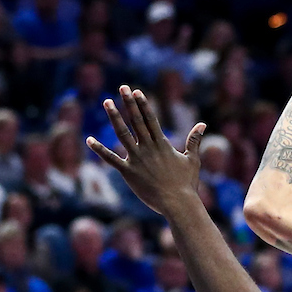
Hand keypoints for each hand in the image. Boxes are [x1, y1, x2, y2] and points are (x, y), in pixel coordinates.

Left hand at [88, 86, 206, 217]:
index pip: (150, 118)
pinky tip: (89, 140)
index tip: (136, 91)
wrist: (178, 203)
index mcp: (162, 144)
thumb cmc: (187, 183)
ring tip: (107, 102)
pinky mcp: (128, 172)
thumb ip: (194, 141)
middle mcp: (148, 147)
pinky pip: (111, 159)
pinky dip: (99, 149)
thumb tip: (203, 124)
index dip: (142, 104)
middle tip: (122, 87)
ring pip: (122, 134)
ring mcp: (137, 159)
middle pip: (136, 120)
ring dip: (114, 117)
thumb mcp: (192, 160)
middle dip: (129, 103)